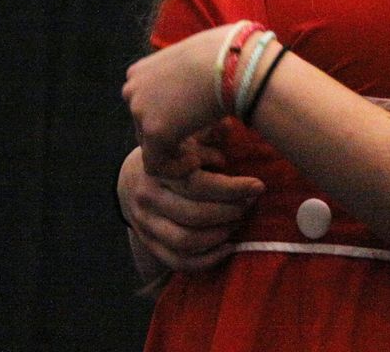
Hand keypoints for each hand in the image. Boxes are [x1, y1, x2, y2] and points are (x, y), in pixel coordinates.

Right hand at [117, 127, 264, 274]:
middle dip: (229, 212)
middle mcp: (150, 198)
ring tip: (238, 222)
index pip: (197, 184)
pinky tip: (228, 247)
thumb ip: (207, 135)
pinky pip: (178, 261)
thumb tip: (230, 127)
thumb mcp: (185, 138)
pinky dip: (207, 260)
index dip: (231, 188)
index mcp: (159, 169)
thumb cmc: (170, 155)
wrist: (131, 179)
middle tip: (251, 204)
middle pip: (194, 215)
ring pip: (186, 241)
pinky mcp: (149, 244)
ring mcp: (146, 224)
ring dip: (219, 235)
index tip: (258, 186)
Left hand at [122, 28, 227, 170]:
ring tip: (201, 149)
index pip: (145, 105)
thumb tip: (197, 78)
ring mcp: (140, 111)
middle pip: (145, 125)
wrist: (232, 60)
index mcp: (139, 72)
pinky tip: (197, 160)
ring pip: (151, 146)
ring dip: (174, 150)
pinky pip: (157, 165)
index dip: (168, 117)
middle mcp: (132, 90)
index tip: (193, 120)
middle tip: (198, 139)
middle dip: (170, 135)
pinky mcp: (154, 132)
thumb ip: (181, 74)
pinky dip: (175, 168)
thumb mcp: (192, 57)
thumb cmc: (224, 53)